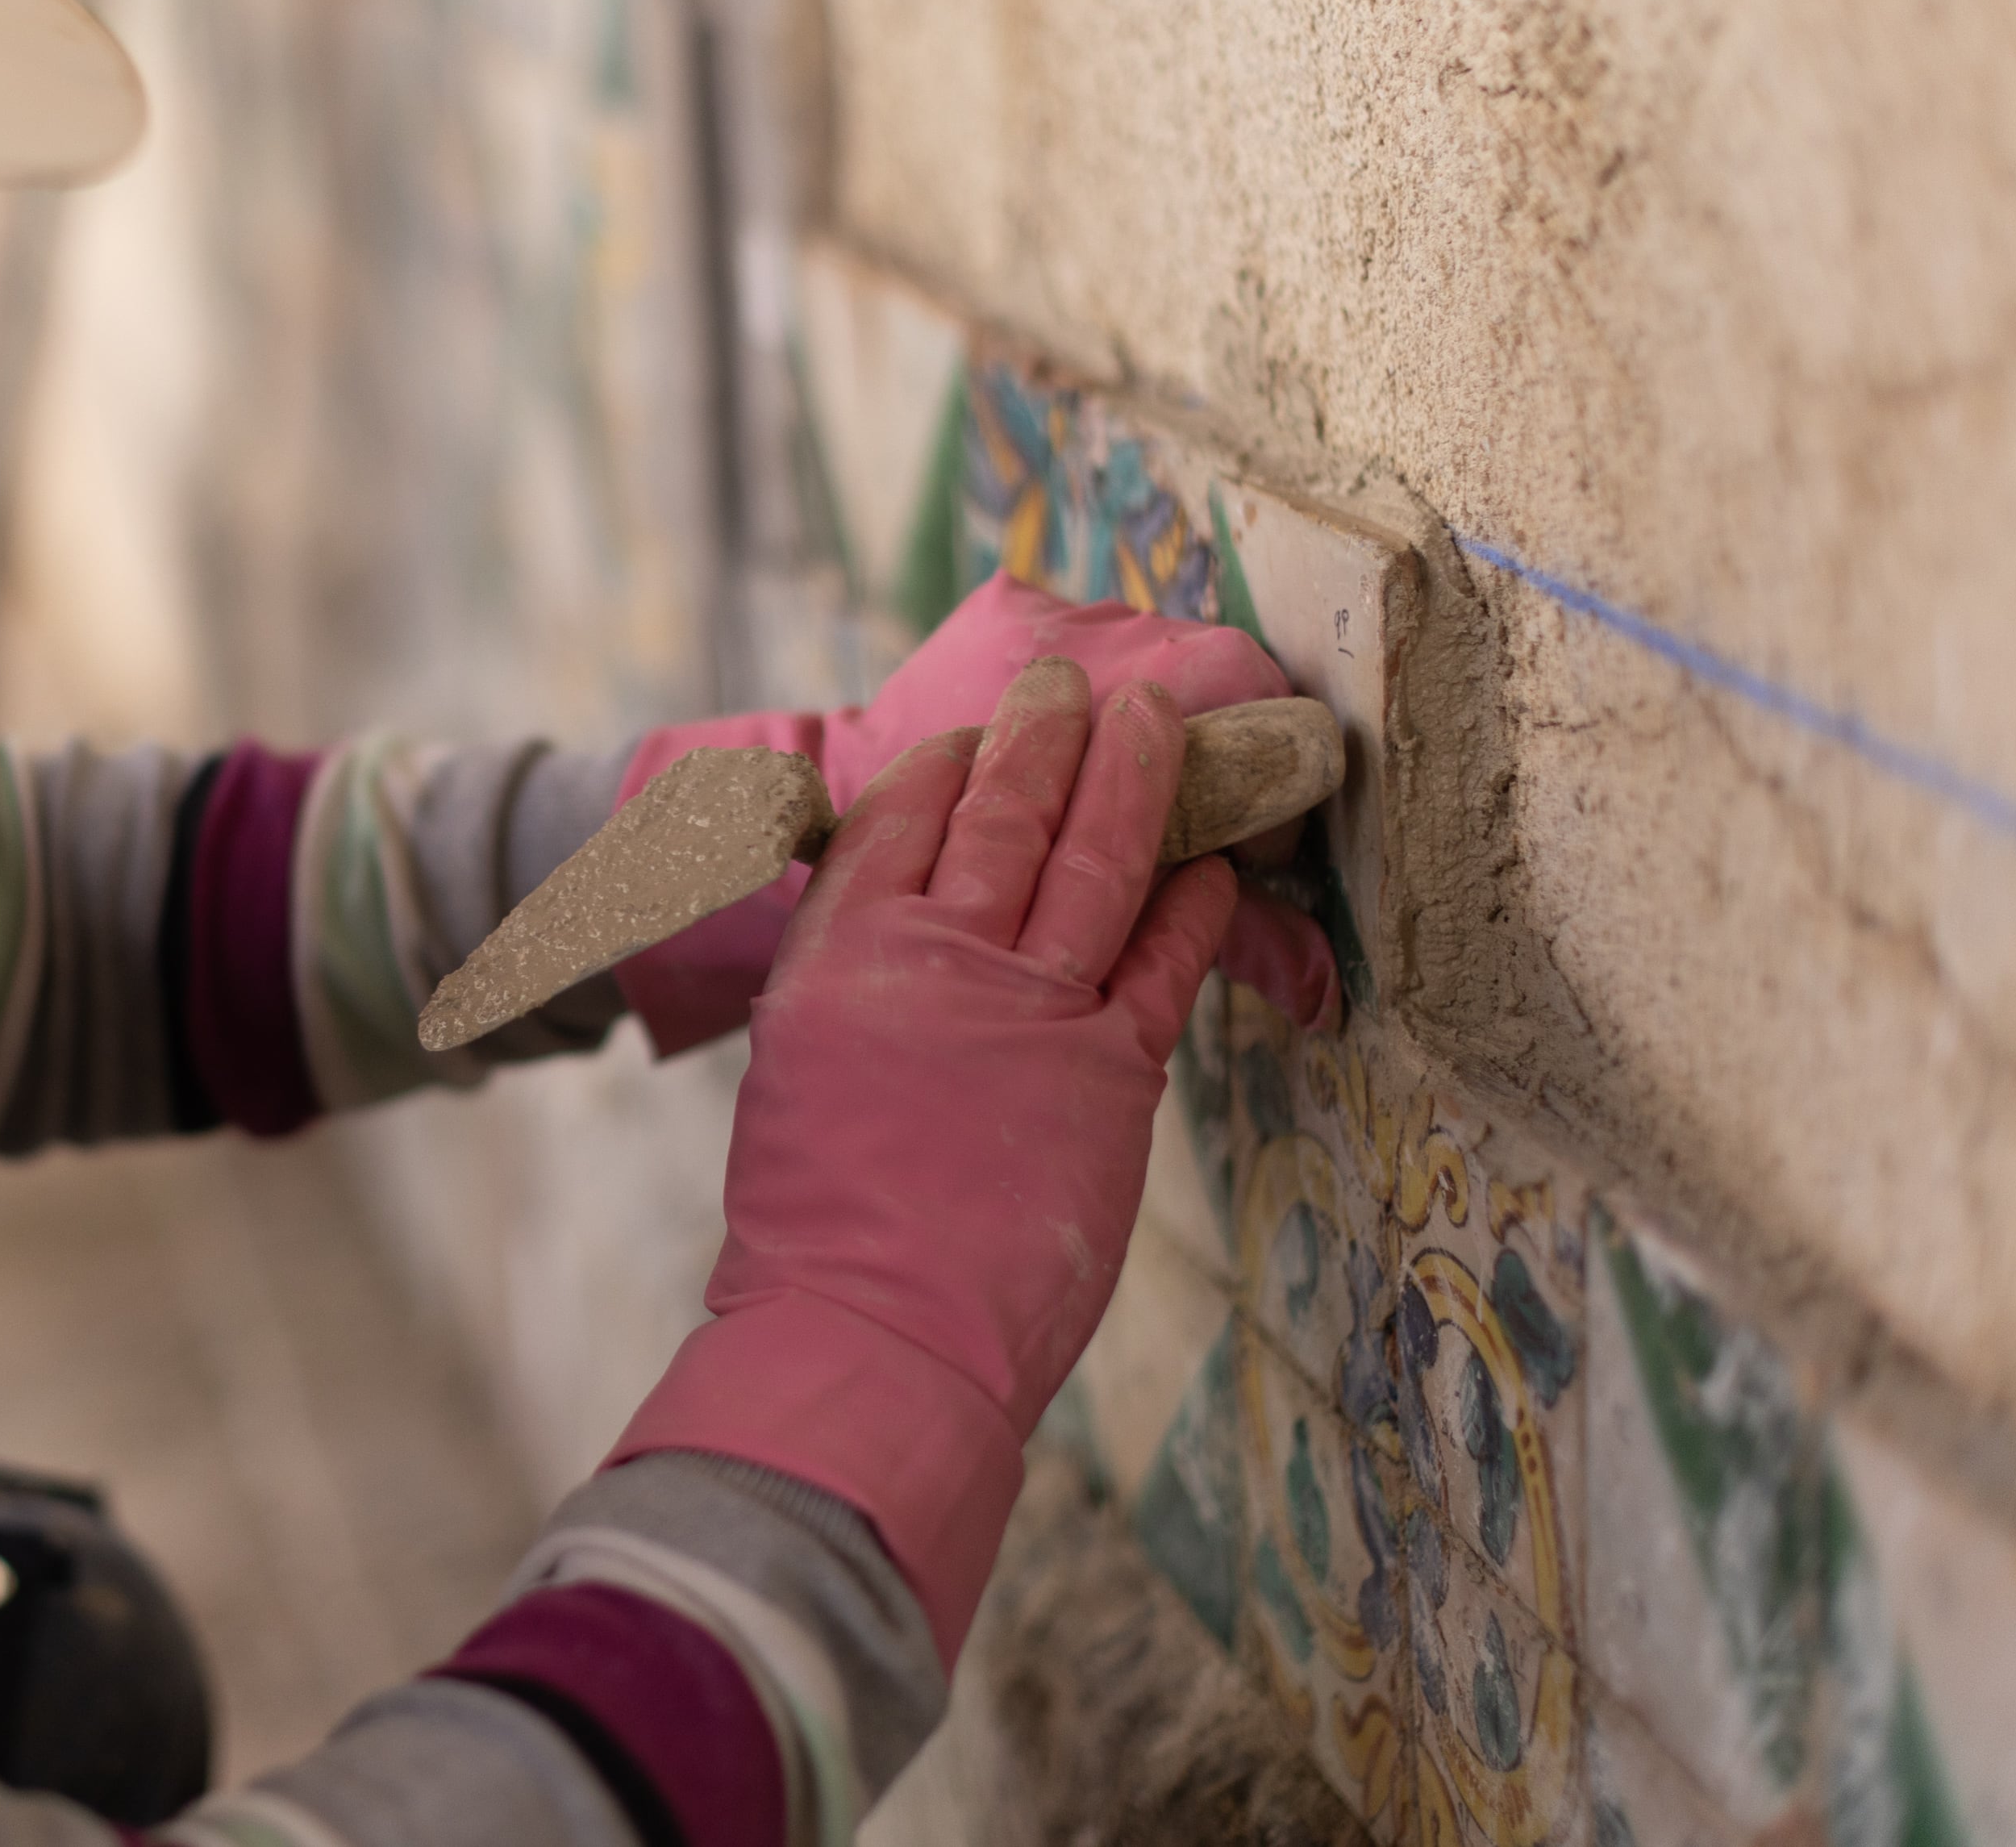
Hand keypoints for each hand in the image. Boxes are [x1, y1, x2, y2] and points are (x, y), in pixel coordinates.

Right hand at [608, 659, 1236, 1660]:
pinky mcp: (1110, 1071)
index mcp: (839, 955)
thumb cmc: (815, 1226)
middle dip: (1046, 733)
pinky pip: (1166, 960)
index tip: (978, 734)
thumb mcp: (799, 1066)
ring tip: (1160, 715)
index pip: (900, 815)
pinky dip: (1194, 901)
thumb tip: (899, 932)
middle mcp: (934, 959)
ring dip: (1134, 776)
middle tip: (1075, 682)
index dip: (948, 761)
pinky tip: (1216, 861)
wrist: (872, 1333)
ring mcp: (1029, 1009)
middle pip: (1005, 811)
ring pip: (1096, 858)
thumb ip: (852, 984)